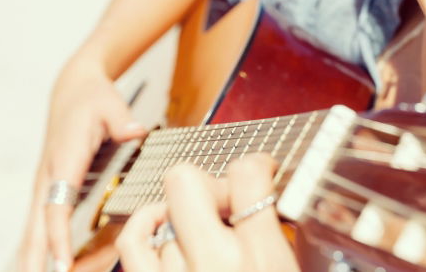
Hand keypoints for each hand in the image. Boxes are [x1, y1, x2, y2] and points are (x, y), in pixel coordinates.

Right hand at [16, 54, 146, 271]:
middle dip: (38, 261)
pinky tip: (54, 268)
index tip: (60, 264)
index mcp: (64, 161)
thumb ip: (122, 121)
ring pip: (34, 232)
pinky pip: (44, 225)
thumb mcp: (110, 104)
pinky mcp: (50, 190)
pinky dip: (44, 248)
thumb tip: (135, 132)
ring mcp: (46, 186)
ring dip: (38, 259)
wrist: (72, 89)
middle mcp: (49, 178)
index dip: (58, 237)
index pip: (56, 206)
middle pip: (36, 229)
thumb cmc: (92, 98)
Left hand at [116, 154, 299, 271]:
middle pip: (185, 181)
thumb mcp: (293, 270)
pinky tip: (165, 229)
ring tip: (205, 235)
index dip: (256, 165)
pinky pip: (132, 241)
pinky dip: (145, 225)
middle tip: (227, 202)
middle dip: (208, 183)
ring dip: (184, 219)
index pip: (247, 174)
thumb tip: (293, 204)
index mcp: (262, 257)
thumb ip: (293, 239)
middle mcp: (214, 263)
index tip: (260, 172)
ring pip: (163, 214)